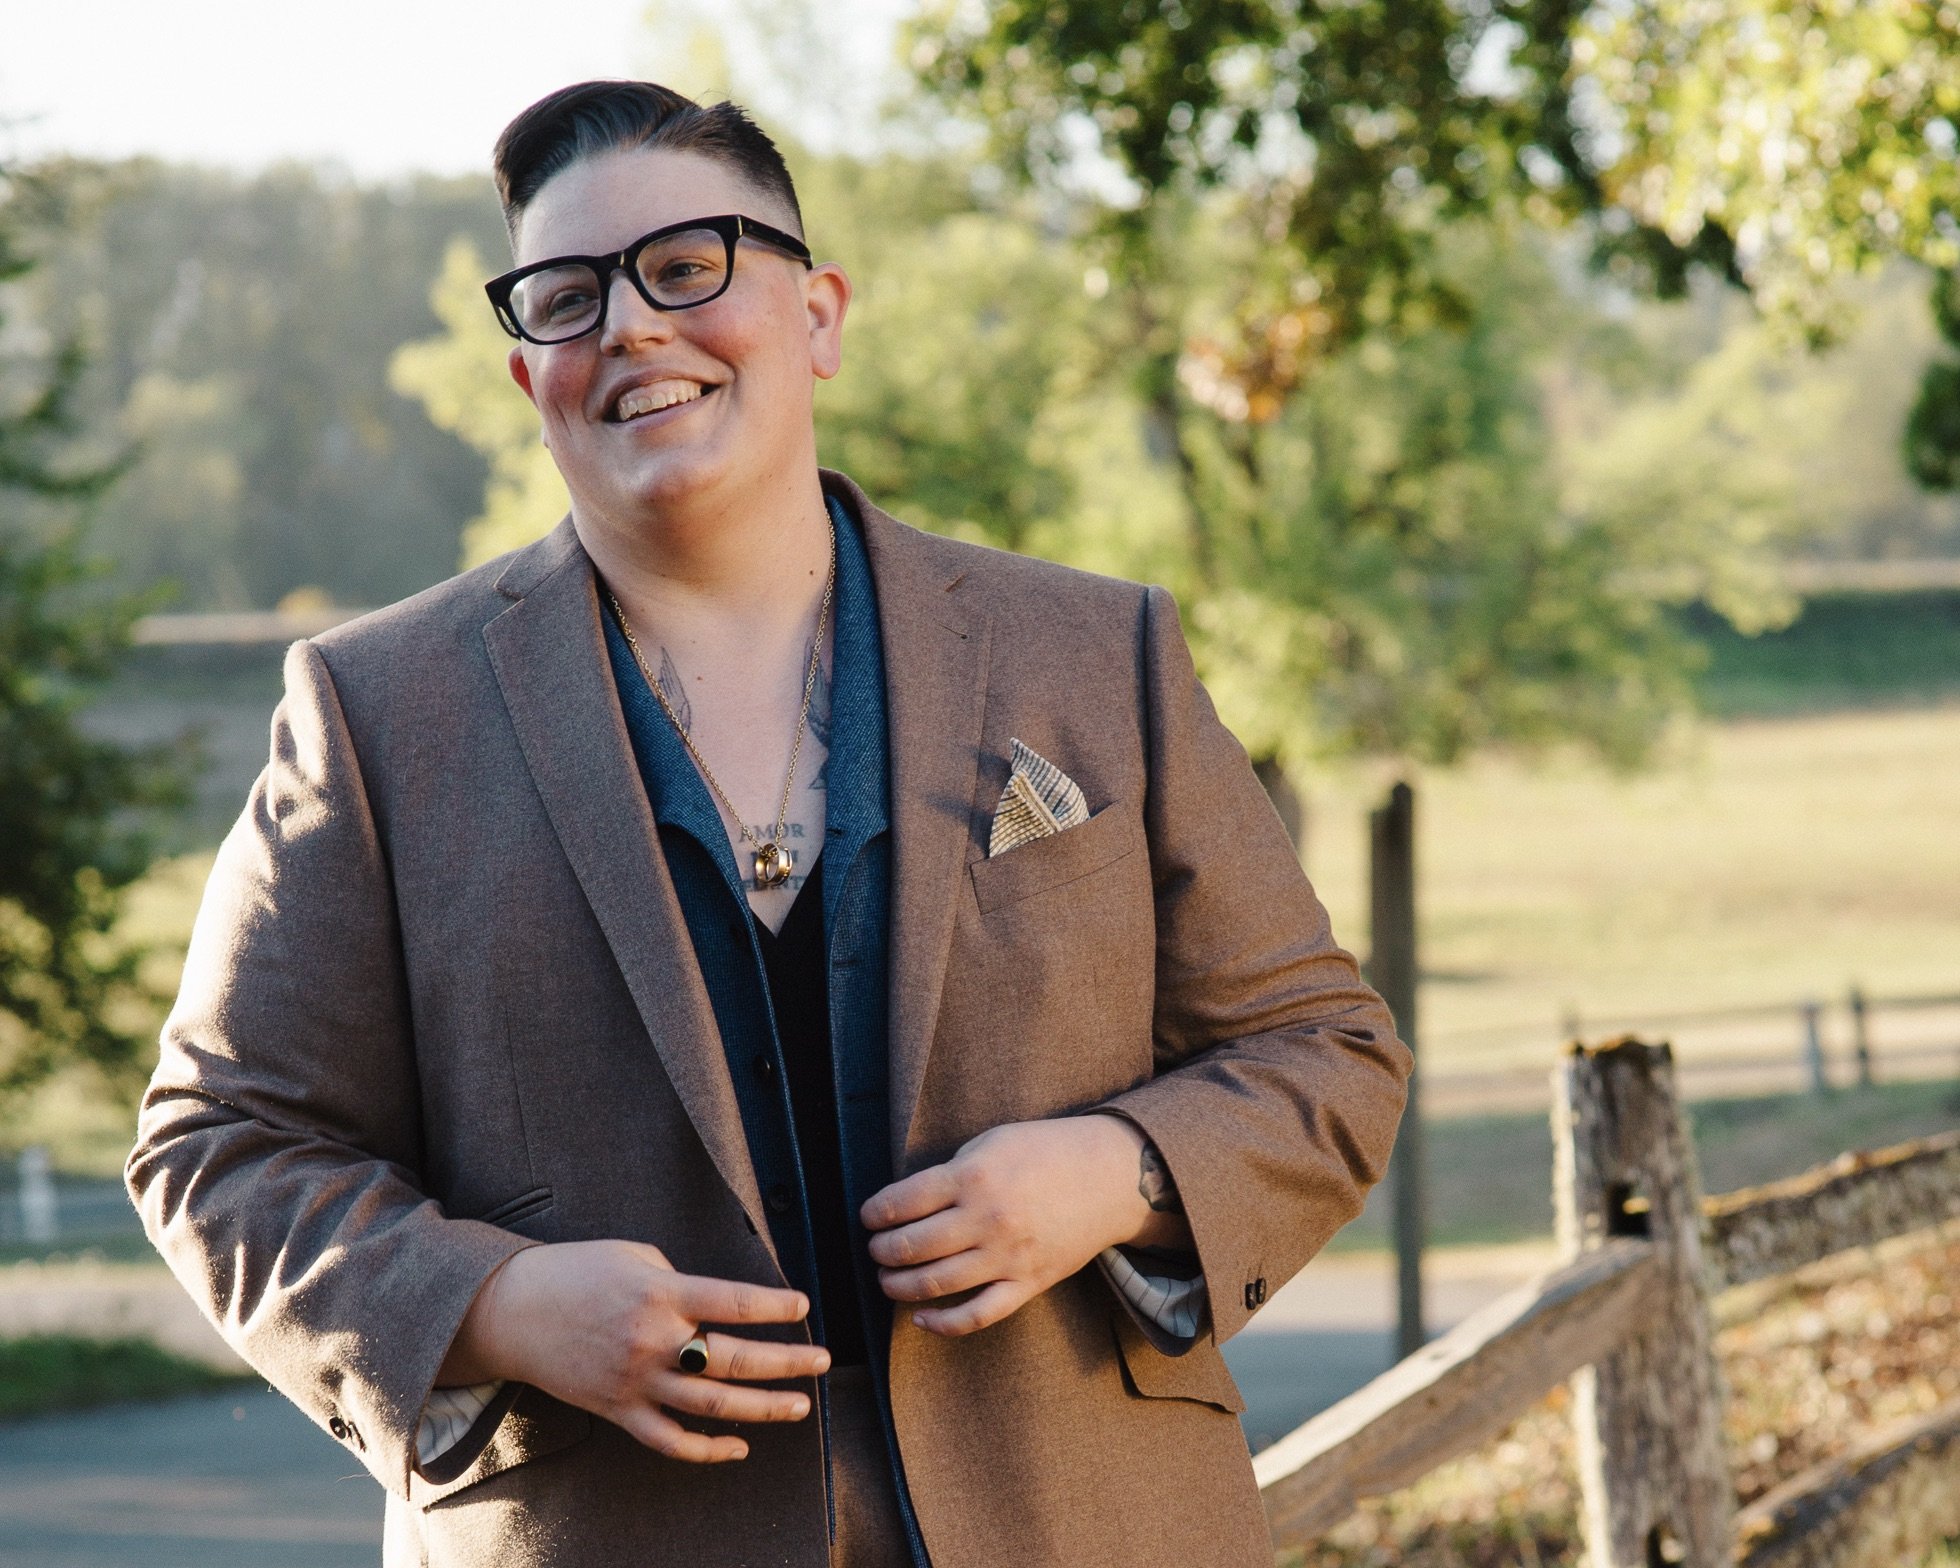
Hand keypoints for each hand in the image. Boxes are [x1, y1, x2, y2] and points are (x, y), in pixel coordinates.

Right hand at [442, 1239, 827, 1461]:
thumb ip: (680, 1280)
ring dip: (763, 1409)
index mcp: (661, 1293)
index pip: (735, 1303)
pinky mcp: (617, 1410)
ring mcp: (636, 1381)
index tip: (805, 1307)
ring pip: (712, 1406)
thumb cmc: (578, 1271)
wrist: (514, 1310)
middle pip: (734, 1360)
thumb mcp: (636, 1255)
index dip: (777, 1307)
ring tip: (801, 1406)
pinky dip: (707, 1450)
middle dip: (787, 1363)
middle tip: (824, 1362)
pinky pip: (669, 1440)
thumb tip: (717, 1306)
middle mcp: (654, 1341)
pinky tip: (739, 1447)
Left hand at [860, 1114, 1187, 1336]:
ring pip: (935, 1284)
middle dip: (882, 1251)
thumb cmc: (1045, 1152)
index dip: (875, 1213)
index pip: (901, 1202)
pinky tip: (920, 1319)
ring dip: (900, 1286)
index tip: (869, 1217)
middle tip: (876, 1249)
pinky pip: (978, 1315)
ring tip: (888, 1278)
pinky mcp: (1028, 1283)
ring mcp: (1007, 1256)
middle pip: (911, 1246)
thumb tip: (906, 1204)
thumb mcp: (992, 1143)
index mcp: (972, 1177)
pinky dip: (943, 1324)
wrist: (1108, 1177)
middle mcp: (986, 1219)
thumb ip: (951, 1173)